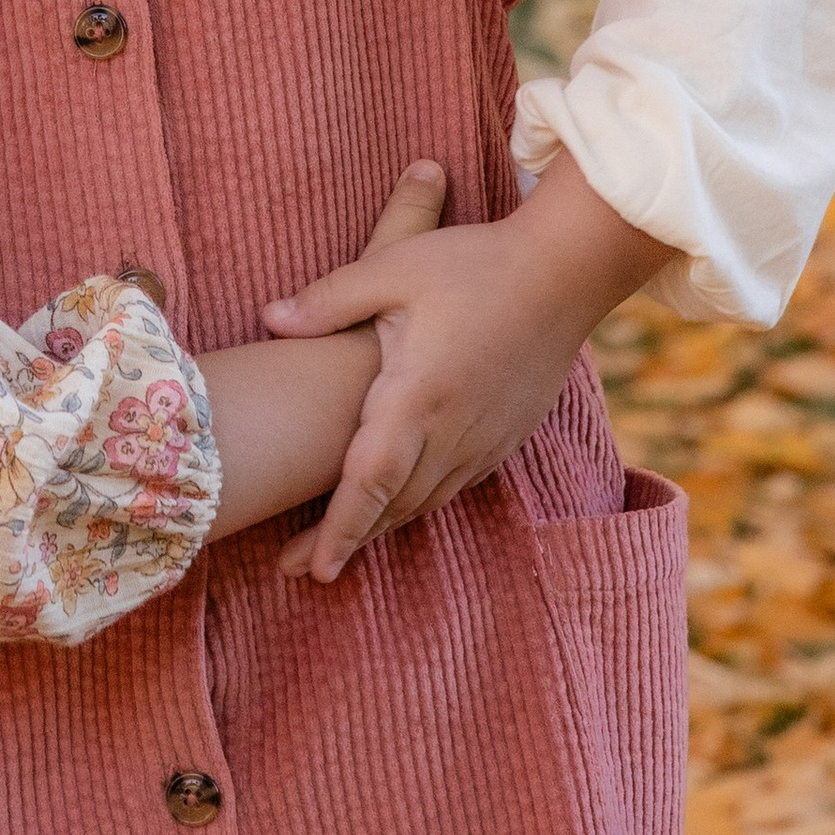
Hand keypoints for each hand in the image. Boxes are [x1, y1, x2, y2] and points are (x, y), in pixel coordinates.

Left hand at [262, 151, 669, 583]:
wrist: (565, 272)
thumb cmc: (474, 264)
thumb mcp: (394, 268)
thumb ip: (329, 300)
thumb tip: (269, 320)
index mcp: (419, 394)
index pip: (371, 479)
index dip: (339, 528)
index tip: (310, 568)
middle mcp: (454, 430)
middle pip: (395, 504)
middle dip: (348, 541)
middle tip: (299, 570)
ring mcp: (486, 439)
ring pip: (427, 500)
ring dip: (383, 526)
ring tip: (341, 545)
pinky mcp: (506, 436)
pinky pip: (455, 484)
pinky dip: (420, 501)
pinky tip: (399, 502)